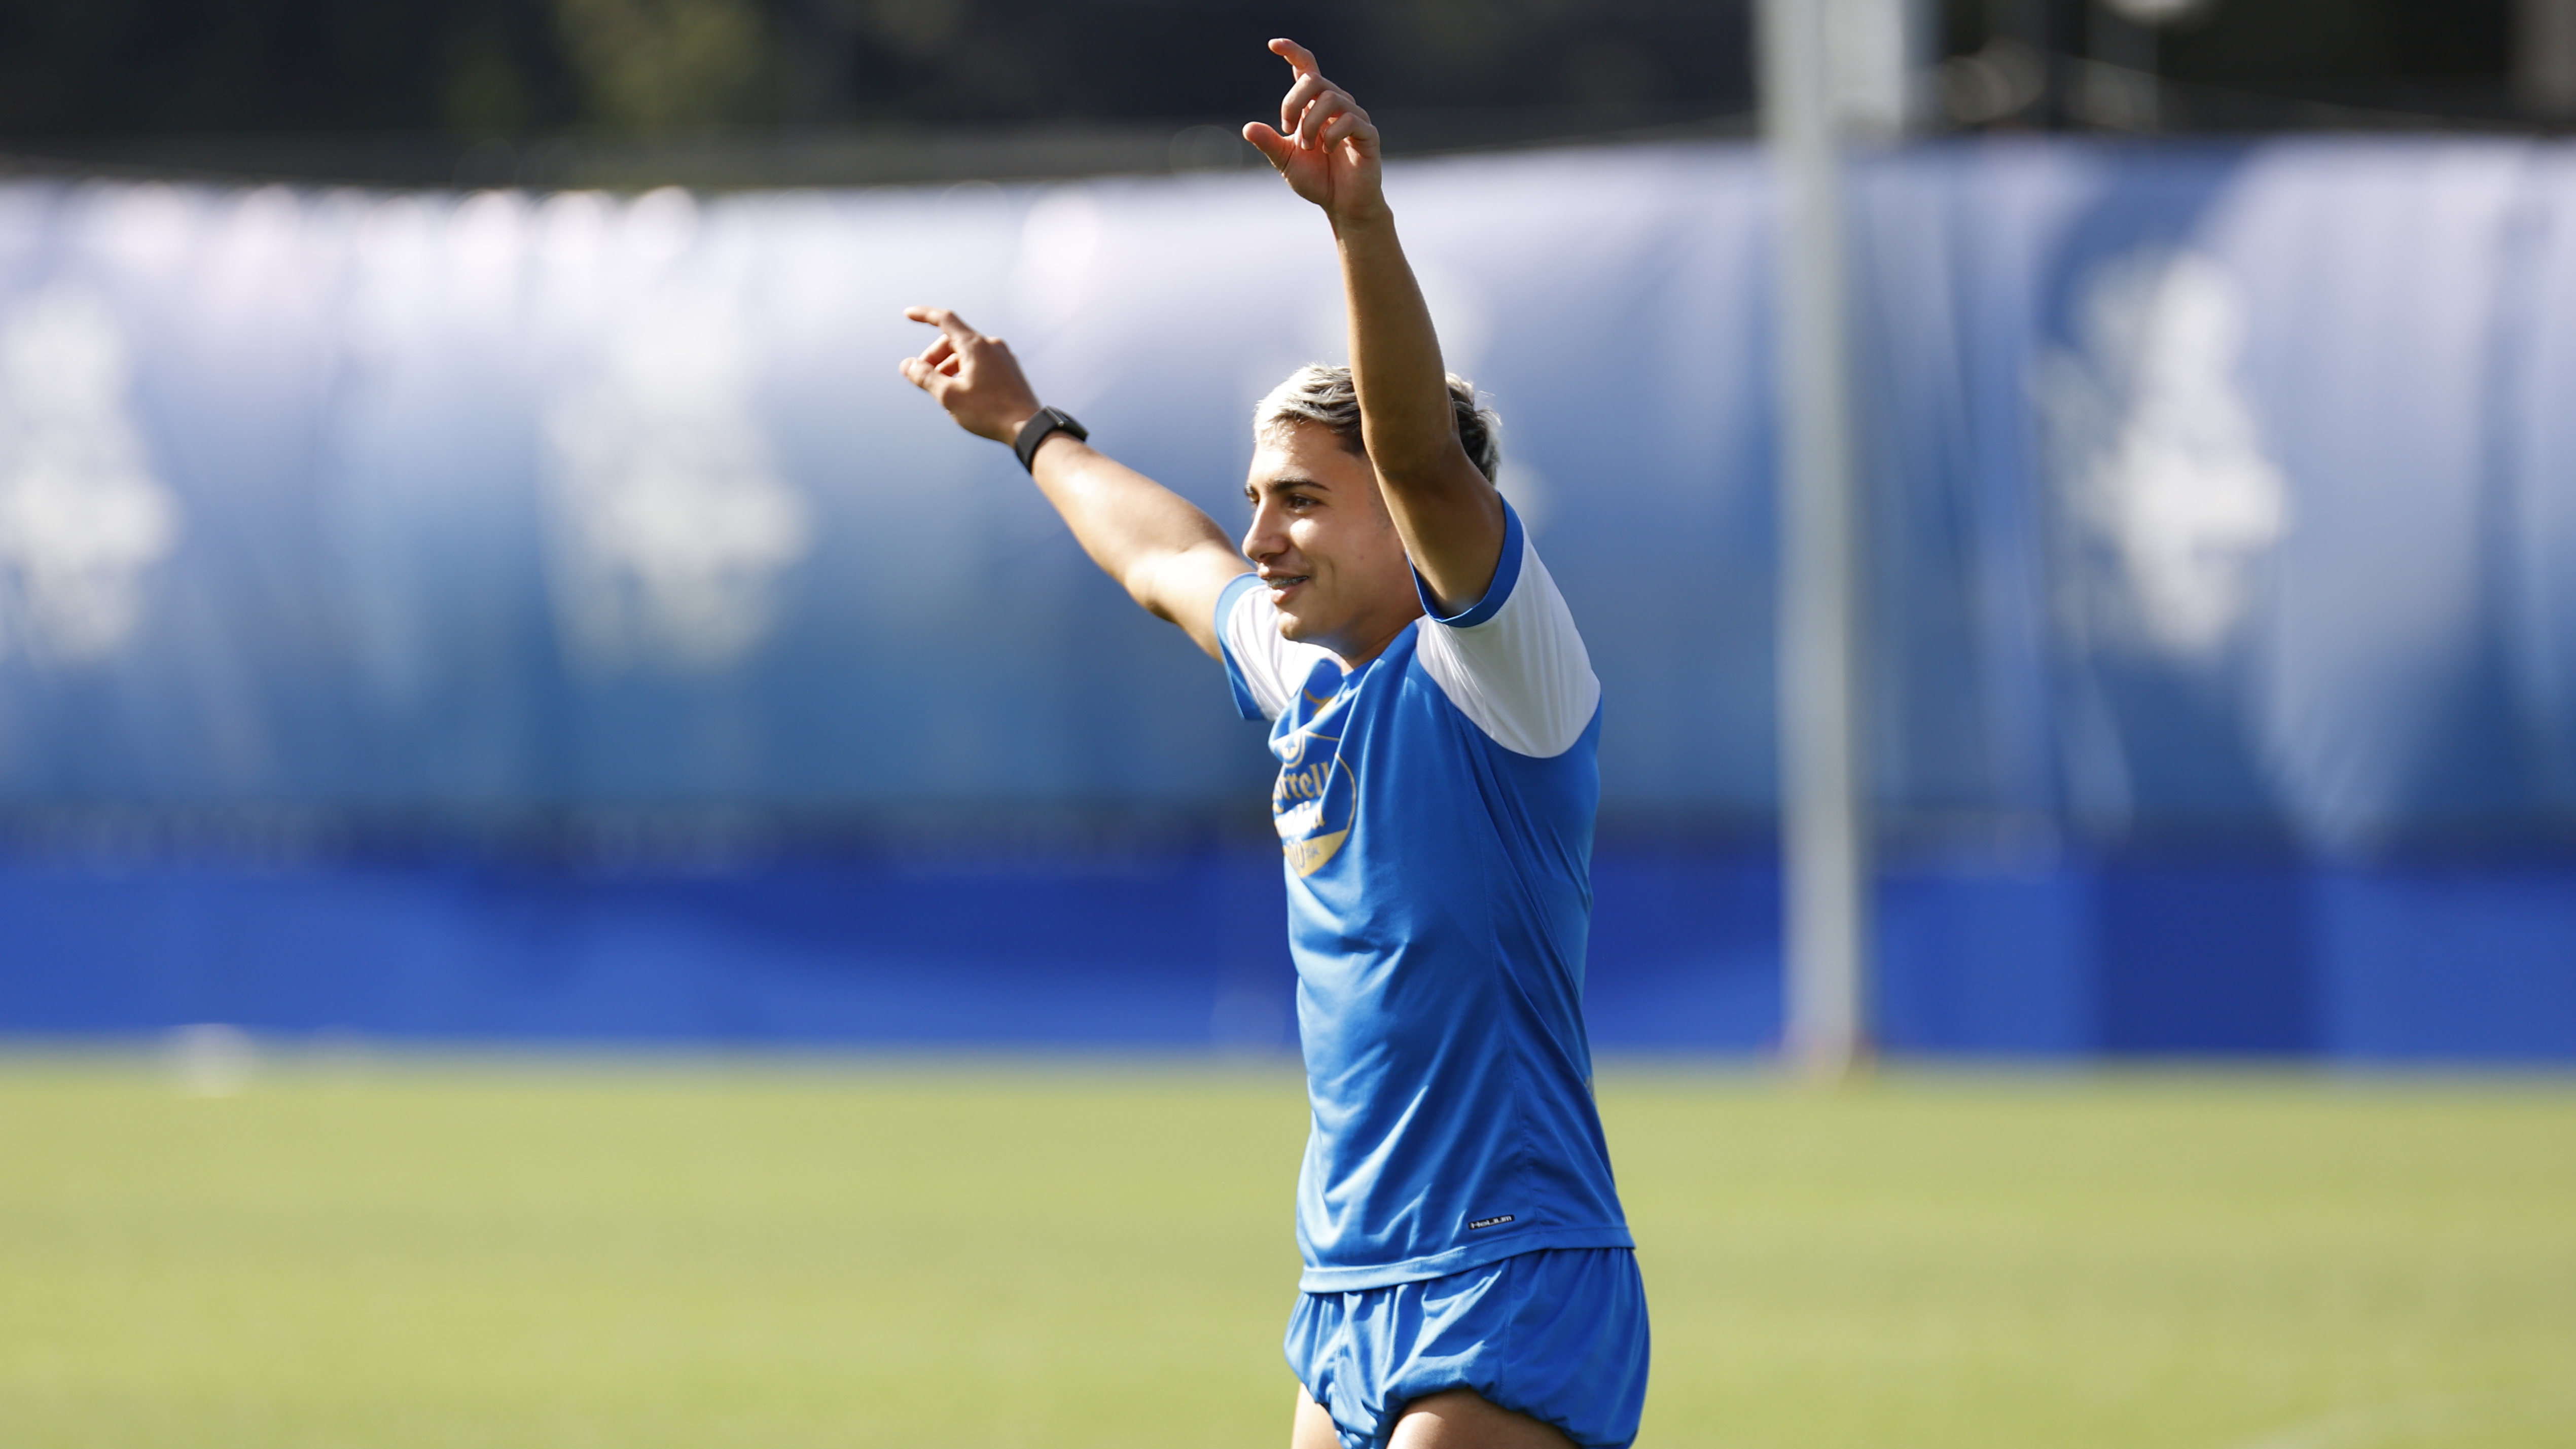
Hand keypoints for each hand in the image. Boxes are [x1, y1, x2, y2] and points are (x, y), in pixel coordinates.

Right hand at [897, 306, 1043, 444]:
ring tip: (943, 391)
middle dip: (934, 356)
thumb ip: (925, 377)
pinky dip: (965, 371)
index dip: (924, 314)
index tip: (908, 314)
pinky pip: (982, 363)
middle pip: (953, 340)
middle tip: (924, 378)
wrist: (1029, 428)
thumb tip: (907, 365)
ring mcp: (1004, 357)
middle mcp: (992, 345)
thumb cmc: (989, 413)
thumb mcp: (949, 396)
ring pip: (968, 354)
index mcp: (975, 346)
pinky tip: (963, 394)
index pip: (944, 319)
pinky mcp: (1010, 370)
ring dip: (949, 366)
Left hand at [1242, 39, 1384, 226]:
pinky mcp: (1367, 134)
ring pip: (1331, 98)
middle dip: (1293, 102)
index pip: (1306, 68)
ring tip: (1308, 147)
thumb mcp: (1285, 161)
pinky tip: (1327, 150)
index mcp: (1314, 106)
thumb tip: (1247, 128)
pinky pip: (1350, 120)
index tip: (1273, 44)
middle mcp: (1335, 105)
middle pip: (1314, 80)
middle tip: (1287, 128)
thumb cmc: (1317, 179)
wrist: (1342, 205)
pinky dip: (1332, 134)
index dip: (1293, 52)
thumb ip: (1269, 143)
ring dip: (1311, 124)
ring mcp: (1354, 117)